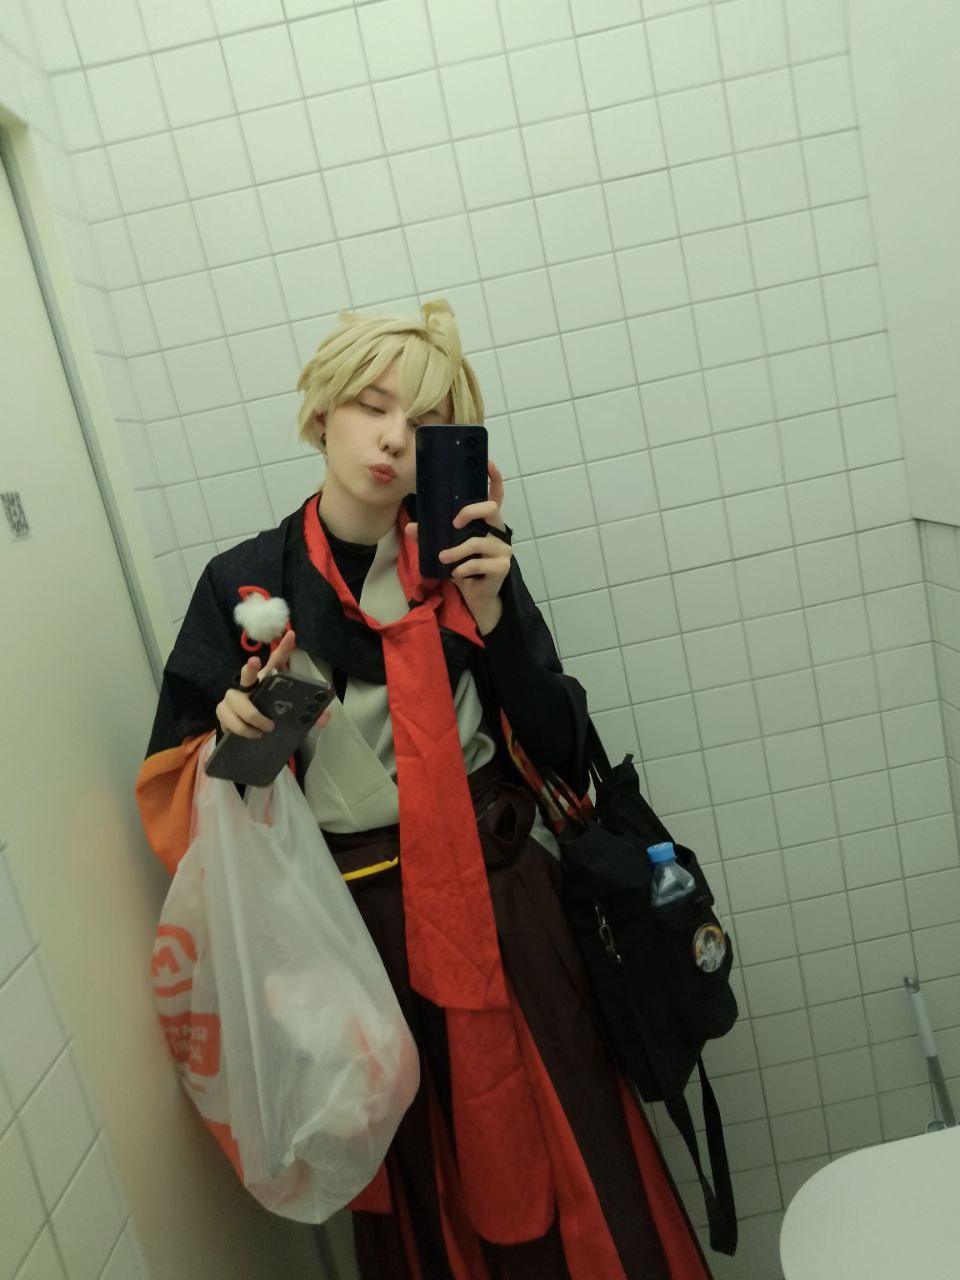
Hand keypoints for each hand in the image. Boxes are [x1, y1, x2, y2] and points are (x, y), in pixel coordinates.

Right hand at [215, 629, 332, 738]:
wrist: (246, 730)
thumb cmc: (269, 714)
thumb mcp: (288, 713)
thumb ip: (307, 715)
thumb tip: (325, 718)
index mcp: (267, 679)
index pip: (276, 661)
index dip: (284, 648)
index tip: (291, 635)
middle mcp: (249, 684)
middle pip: (247, 673)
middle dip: (249, 668)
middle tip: (254, 661)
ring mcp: (233, 696)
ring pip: (239, 702)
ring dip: (253, 716)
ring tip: (266, 729)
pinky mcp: (222, 709)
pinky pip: (230, 719)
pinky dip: (243, 729)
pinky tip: (253, 733)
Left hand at [405, 460, 510, 634]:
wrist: (476, 596)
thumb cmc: (464, 566)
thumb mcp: (445, 548)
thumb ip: (430, 536)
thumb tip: (411, 527)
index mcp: (486, 523)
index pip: (496, 495)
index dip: (494, 478)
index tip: (487, 462)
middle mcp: (498, 532)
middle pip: (492, 509)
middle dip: (470, 511)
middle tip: (454, 522)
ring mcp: (503, 549)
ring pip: (478, 542)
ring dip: (456, 551)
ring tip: (443, 557)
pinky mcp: (502, 567)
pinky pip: (478, 563)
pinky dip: (463, 568)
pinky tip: (457, 573)